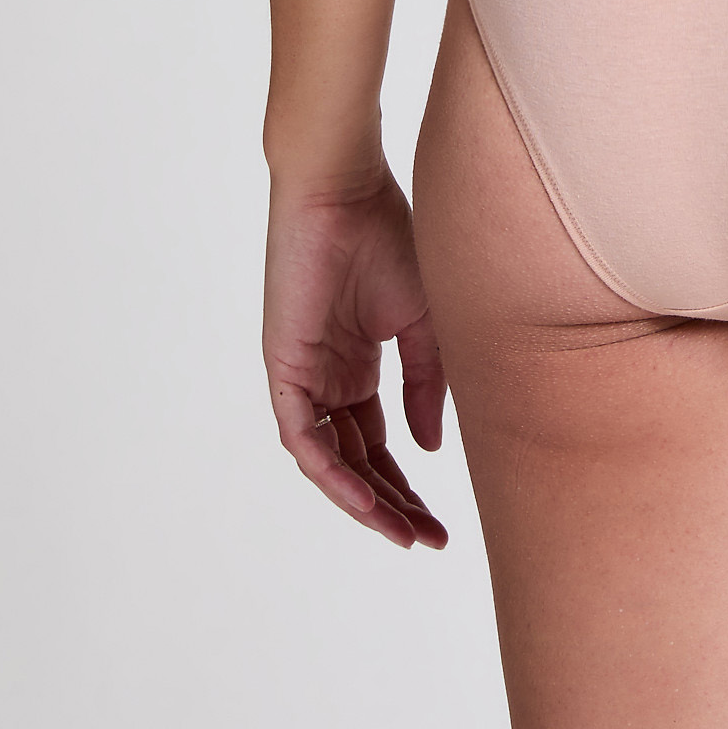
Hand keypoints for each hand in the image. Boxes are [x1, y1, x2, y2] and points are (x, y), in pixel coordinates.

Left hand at [263, 161, 448, 548]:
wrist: (346, 190)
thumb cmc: (388, 236)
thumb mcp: (424, 321)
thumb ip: (426, 383)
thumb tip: (429, 447)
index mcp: (359, 362)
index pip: (379, 440)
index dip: (408, 482)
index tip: (442, 522)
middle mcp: (329, 376)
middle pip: (357, 459)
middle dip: (391, 503)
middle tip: (427, 539)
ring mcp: (304, 374)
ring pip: (329, 459)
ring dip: (363, 500)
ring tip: (402, 531)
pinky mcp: (284, 367)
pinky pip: (302, 438)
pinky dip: (331, 472)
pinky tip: (364, 498)